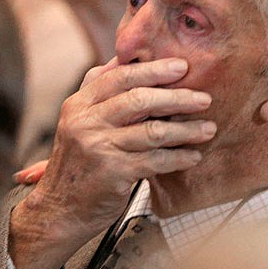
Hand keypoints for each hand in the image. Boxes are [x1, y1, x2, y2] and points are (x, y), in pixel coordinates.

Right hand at [9, 58, 215, 268]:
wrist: (59, 209)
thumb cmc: (80, 162)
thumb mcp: (80, 121)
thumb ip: (103, 93)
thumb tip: (132, 59)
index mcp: (79, 103)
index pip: (120, 76)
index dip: (154, 70)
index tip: (182, 67)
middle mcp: (86, 122)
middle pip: (139, 100)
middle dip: (178, 97)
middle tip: (204, 99)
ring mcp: (98, 147)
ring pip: (153, 131)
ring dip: (186, 130)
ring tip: (208, 129)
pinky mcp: (112, 173)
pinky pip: (155, 160)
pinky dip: (178, 158)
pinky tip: (193, 156)